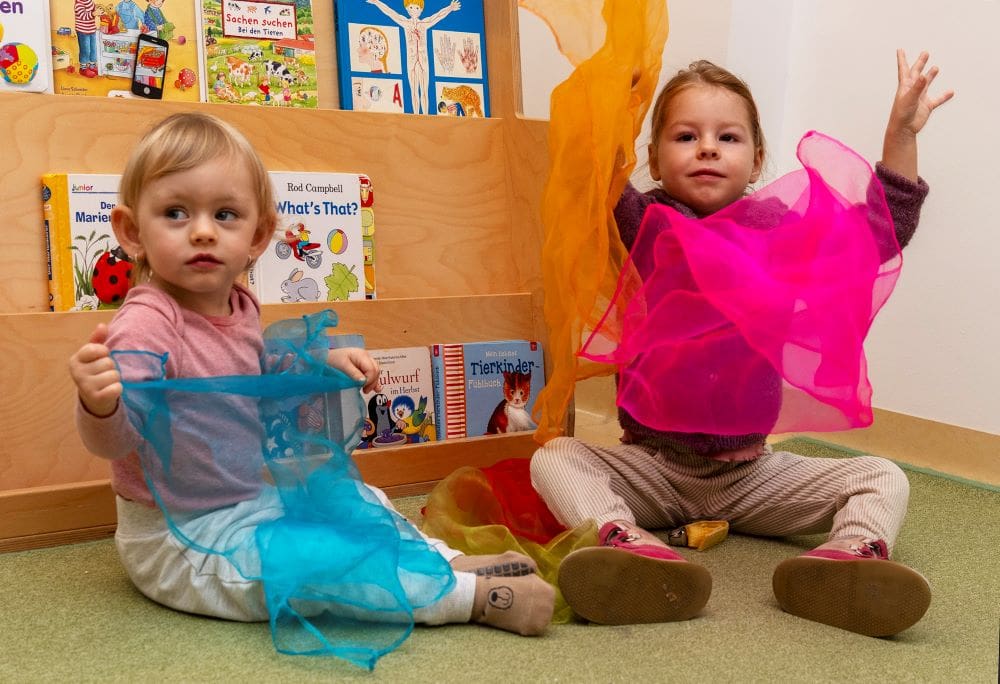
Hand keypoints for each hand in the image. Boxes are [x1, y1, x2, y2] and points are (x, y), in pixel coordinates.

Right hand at [69, 323, 121, 417]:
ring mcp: (85, 387)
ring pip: (114, 375)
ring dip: (115, 378)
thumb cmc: (96, 371)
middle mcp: (77, 373)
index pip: (97, 349)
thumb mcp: (94, 355)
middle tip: (103, 373)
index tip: (100, 358)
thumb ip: (98, 339)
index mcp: (75, 359)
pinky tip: (109, 390)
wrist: (94, 397)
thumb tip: (102, 325)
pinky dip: (117, 389)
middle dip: (111, 367)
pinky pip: (117, 388)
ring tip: (106, 382)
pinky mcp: (96, 398)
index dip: (104, 352)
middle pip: (108, 362)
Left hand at [327, 347, 380, 392]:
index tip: (362, 387)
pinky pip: (371, 373)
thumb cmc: (332, 360)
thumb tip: (364, 382)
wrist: (323, 358)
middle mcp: (365, 356)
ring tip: (366, 390)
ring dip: (373, 382)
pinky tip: (376, 388)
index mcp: (361, 355)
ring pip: (375, 372)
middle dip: (372, 382)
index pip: (372, 369)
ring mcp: (364, 360)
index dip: (369, 380)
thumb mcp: (343, 366)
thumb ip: (354, 374)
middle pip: (375, 370)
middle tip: (364, 390)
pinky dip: (373, 381)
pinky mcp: (362, 365)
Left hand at [881, 49, 953, 180]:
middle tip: (925, 53)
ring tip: (936, 68)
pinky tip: (951, 92)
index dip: (902, 59)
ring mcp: (919, 98)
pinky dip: (944, 95)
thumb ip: (917, 87)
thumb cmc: (902, 115)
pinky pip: (937, 99)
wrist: (903, 131)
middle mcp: (912, 90)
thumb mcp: (910, 99)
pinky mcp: (926, 106)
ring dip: (930, 76)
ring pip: (926, 84)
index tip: (900, 50)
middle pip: (917, 73)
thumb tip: (923, 76)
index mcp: (905, 86)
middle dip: (920, 63)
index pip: (904, 69)